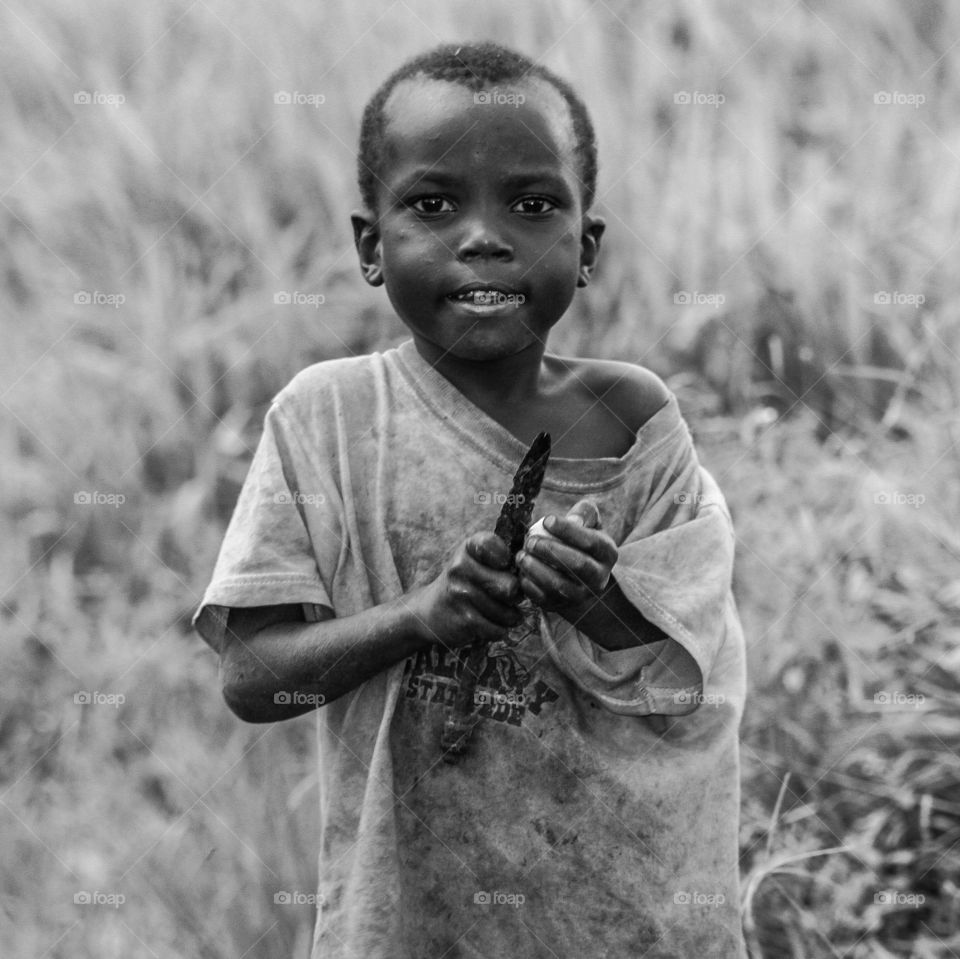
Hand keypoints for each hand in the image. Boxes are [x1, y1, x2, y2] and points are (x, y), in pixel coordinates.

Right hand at [408, 532, 523, 649]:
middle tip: (510, 596)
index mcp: (468, 548)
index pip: (494, 545)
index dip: (507, 558)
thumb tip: (536, 563)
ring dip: (509, 616)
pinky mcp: (463, 621)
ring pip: (507, 612)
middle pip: (510, 586)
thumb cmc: (465, 581)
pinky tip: (489, 623)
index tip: (504, 565)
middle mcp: (460, 568)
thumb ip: (503, 554)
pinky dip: (499, 630)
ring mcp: (460, 595)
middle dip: (516, 595)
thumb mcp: (476, 558)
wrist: (430, 611)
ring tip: (499, 611)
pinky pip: (499, 630)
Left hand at [516, 500, 617, 619]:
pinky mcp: (560, 606)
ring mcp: (580, 595)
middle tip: (530, 540)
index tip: (547, 520)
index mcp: (608, 554)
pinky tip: (521, 571)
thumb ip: (585, 513)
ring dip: (536, 569)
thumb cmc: (581, 544)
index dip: (568, 530)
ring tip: (521, 555)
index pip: (591, 542)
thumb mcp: (590, 524)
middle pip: (577, 565)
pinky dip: (529, 584)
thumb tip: (573, 520)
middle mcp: (598, 578)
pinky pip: (543, 598)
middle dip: (551, 550)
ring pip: (558, 585)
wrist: (580, 581)